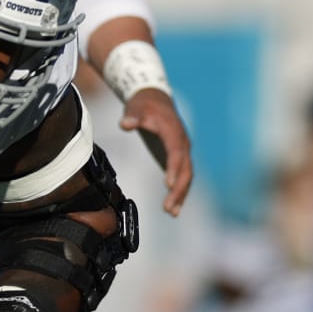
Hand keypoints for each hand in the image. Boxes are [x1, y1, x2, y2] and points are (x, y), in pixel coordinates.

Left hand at [121, 88, 192, 215]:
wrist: (156, 100)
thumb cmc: (144, 105)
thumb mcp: (136, 107)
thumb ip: (132, 116)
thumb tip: (126, 124)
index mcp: (174, 133)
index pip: (176, 154)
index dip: (173, 169)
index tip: (168, 185)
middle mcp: (183, 144)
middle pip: (185, 170)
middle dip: (178, 190)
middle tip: (168, 208)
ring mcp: (183, 152)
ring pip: (186, 177)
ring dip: (180, 195)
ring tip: (171, 212)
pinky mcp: (178, 158)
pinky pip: (183, 177)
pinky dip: (179, 192)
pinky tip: (173, 207)